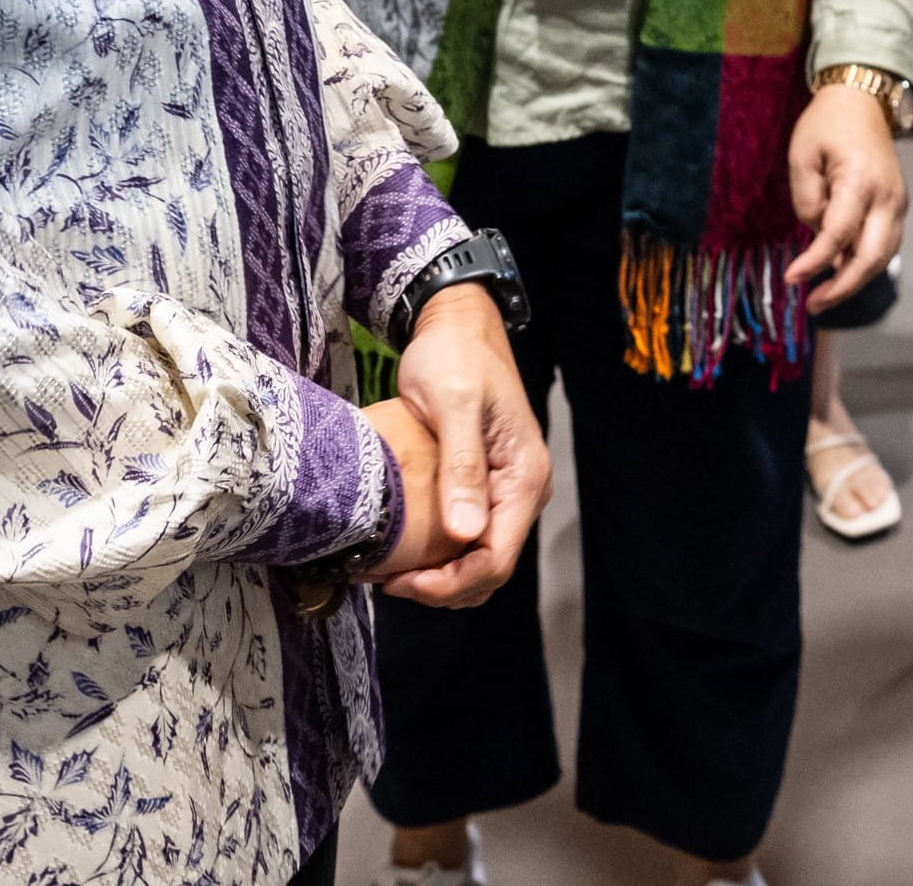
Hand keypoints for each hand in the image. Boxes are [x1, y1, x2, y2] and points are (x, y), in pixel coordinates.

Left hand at [372, 284, 548, 606]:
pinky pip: (468, 539)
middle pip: (490, 569)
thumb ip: (462, 468)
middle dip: (442, 588)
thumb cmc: (454, 356)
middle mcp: (523, 491)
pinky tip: (404, 549)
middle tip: (388, 580)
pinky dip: (440, 556)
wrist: (457, 324)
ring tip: (390, 570)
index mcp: (525, 477)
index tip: (401, 581)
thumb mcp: (454, 406)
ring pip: (479, 560)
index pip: (497, 559)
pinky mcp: (485, 486)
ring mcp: (505, 490)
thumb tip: (466, 534)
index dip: (450, 584)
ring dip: (440, 578)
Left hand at [786, 80, 909, 313]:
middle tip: (813, 304)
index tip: (791, 279)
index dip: (814, 261)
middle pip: (871, 256)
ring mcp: (897, 203)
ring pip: (883, 257)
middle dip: (843, 286)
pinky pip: (884, 244)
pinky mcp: (896, 206)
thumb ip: (806, 200)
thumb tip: (816, 235)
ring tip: (822, 297)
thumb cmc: (827, 125)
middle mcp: (887, 197)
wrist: (863, 101)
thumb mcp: (801, 155)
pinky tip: (839, 274)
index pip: (838, 234)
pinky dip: (863, 264)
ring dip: (854, 281)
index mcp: (860, 180)